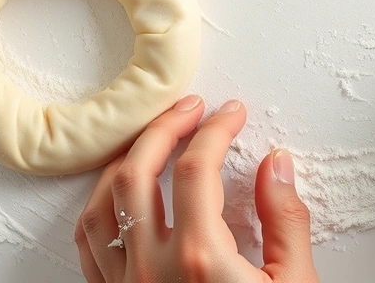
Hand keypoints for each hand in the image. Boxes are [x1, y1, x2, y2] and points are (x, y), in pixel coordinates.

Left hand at [74, 96, 318, 282]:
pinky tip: (119, 193)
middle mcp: (152, 271)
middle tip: (190, 108)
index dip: (216, 128)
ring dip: (125, 160)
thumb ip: (285, 222)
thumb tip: (276, 166)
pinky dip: (99, 206)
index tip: (231, 114)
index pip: (197, 166)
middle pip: (137, 171)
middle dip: (163, 127)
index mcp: (201, 261)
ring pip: (101, 204)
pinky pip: (88, 243)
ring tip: (152, 139)